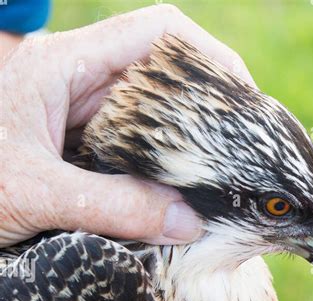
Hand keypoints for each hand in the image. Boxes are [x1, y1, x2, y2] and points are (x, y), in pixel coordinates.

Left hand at [0, 4, 252, 244]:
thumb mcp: (36, 194)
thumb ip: (113, 207)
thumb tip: (190, 221)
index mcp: (62, 67)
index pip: (155, 33)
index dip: (208, 57)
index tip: (244, 99)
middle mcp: (75, 83)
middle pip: (162, 75)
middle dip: (206, 109)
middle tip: (241, 153)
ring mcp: (77, 117)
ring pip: (150, 117)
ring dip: (185, 146)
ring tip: (220, 179)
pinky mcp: (77, 149)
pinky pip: (132, 152)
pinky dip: (160, 173)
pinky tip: (178, 198)